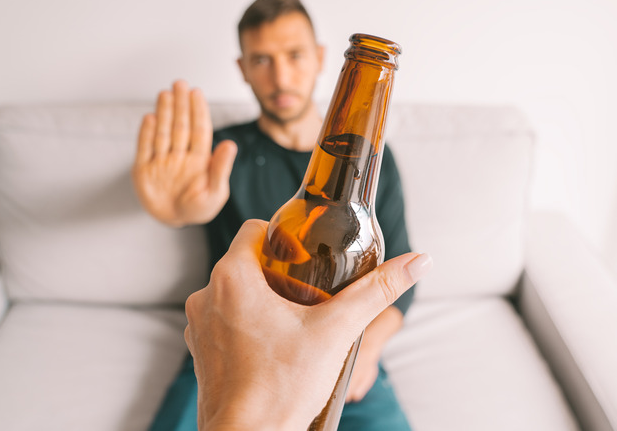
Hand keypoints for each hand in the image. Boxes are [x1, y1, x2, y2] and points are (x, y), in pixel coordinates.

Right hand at [133, 80, 237, 225]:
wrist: (174, 220)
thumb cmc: (198, 208)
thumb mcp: (215, 192)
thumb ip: (220, 168)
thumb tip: (231, 144)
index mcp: (199, 159)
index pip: (199, 130)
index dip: (198, 111)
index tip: (196, 93)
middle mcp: (180, 155)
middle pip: (180, 126)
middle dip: (180, 105)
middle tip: (180, 83)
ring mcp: (161, 160)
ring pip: (163, 132)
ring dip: (165, 113)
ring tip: (165, 94)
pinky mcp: (144, 169)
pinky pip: (145, 148)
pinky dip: (146, 134)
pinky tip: (150, 118)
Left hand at [184, 220, 431, 430]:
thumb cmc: (282, 387)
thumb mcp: (337, 330)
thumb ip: (377, 291)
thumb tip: (418, 262)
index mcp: (231, 278)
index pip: (254, 229)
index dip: (282, 237)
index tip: (305, 256)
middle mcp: (206, 296)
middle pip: (246, 262)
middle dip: (278, 271)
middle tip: (309, 290)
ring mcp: (198, 325)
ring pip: (233, 293)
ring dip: (261, 299)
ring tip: (294, 320)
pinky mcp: (200, 350)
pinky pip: (224, 321)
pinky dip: (246, 325)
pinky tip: (274, 345)